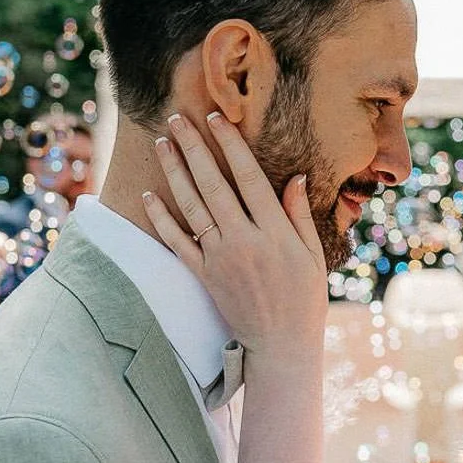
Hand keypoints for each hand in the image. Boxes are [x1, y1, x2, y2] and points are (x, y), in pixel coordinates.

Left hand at [143, 111, 327, 359]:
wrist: (281, 344)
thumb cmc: (304, 298)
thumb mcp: (313, 255)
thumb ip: (299, 214)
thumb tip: (294, 176)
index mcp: (275, 232)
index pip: (249, 177)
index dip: (230, 145)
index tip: (216, 117)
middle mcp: (244, 240)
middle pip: (214, 184)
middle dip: (194, 148)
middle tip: (176, 118)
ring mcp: (220, 258)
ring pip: (192, 207)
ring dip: (174, 173)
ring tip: (161, 144)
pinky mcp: (204, 275)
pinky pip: (177, 242)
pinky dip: (161, 219)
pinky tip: (148, 195)